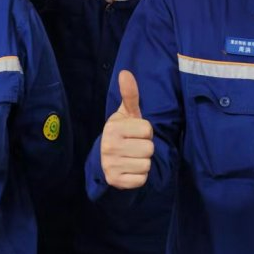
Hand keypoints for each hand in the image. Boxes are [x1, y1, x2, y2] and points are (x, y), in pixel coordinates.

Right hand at [100, 70, 153, 189]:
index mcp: (113, 128)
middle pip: (149, 148)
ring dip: (143, 162)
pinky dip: (139, 176)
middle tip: (133, 147)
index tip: (134, 133)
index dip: (145, 132)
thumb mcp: (126, 114)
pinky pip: (142, 179)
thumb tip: (125, 72)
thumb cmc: (121, 133)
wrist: (104, 159)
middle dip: (145, 148)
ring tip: (131, 158)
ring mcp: (111, 165)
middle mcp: (109, 146)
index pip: (147, 130)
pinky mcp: (115, 181)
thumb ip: (130, 95)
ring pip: (146, 164)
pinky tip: (129, 170)